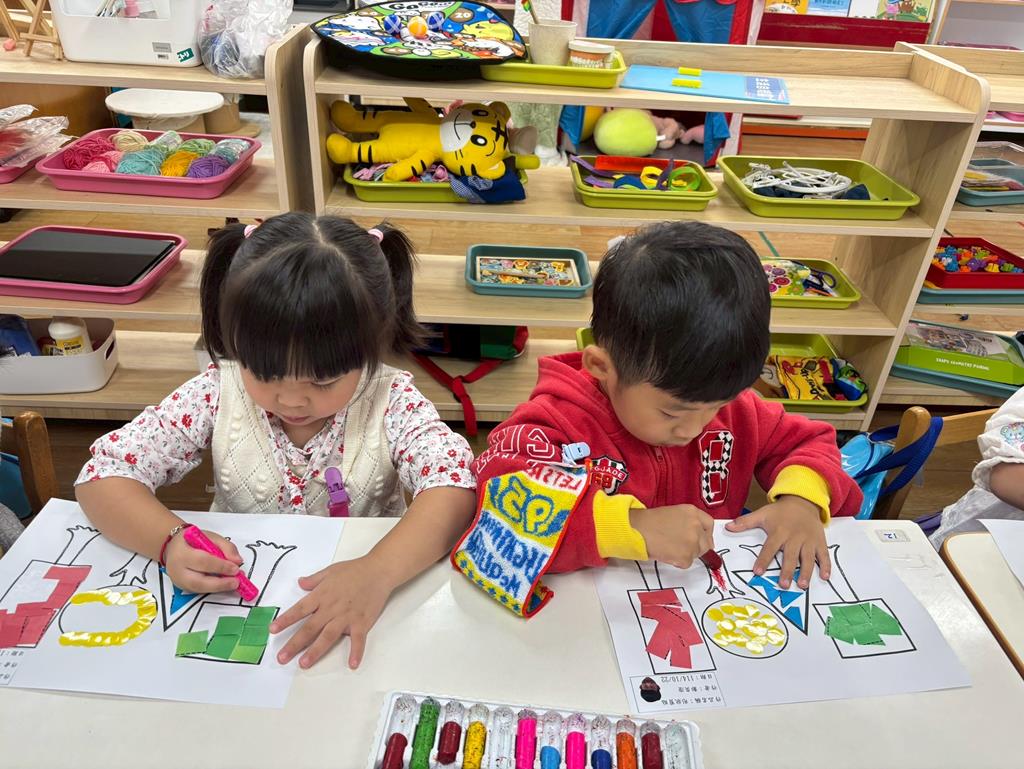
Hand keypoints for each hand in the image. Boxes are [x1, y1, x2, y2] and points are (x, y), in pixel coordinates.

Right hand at [164, 528, 243, 593]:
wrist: (173, 547)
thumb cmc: (192, 541)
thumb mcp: (210, 537)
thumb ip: (226, 547)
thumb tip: (237, 561)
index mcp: (182, 552)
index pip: (203, 561)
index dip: (220, 566)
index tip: (236, 568)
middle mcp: (177, 569)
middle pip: (198, 581)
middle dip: (220, 583)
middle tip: (236, 582)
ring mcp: (178, 581)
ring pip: (199, 589)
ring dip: (219, 588)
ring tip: (233, 583)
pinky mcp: (183, 588)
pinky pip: (199, 591)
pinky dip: (214, 589)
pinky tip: (224, 584)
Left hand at [271, 555, 394, 669]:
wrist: (379, 570)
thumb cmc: (355, 570)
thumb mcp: (330, 571)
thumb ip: (314, 580)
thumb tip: (300, 583)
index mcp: (322, 595)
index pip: (300, 609)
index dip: (286, 620)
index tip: (272, 630)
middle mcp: (331, 608)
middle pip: (310, 628)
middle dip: (294, 644)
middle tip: (282, 658)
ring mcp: (347, 616)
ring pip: (328, 636)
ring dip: (315, 651)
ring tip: (304, 664)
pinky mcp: (362, 622)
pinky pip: (358, 640)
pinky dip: (356, 652)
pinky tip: (352, 664)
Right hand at [630, 504, 713, 568]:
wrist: (637, 529)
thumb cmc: (648, 521)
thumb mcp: (673, 513)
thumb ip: (688, 522)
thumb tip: (695, 536)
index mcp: (692, 512)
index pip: (709, 524)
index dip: (706, 534)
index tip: (702, 540)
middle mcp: (696, 526)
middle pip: (706, 543)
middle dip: (697, 548)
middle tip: (682, 548)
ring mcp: (693, 541)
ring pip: (697, 554)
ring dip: (686, 555)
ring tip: (669, 548)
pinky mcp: (686, 556)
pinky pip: (687, 563)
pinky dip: (678, 562)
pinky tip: (666, 553)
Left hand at [725, 496, 829, 588]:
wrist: (803, 501)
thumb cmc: (780, 512)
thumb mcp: (762, 514)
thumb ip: (745, 522)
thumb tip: (727, 527)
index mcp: (779, 531)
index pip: (770, 547)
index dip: (764, 559)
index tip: (758, 572)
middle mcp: (794, 537)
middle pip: (790, 555)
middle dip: (787, 570)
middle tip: (783, 585)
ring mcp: (809, 540)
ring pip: (808, 558)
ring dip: (806, 572)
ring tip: (802, 585)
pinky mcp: (820, 542)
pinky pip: (824, 555)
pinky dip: (826, 565)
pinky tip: (825, 577)